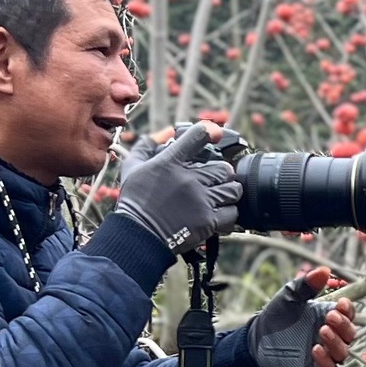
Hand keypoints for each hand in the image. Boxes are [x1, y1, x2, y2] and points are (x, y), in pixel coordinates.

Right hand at [111, 122, 241, 252]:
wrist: (136, 235)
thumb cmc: (134, 202)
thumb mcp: (132, 167)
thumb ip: (147, 145)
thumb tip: (167, 132)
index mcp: (171, 162)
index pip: (198, 136)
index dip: (211, 132)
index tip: (214, 134)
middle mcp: (189, 179)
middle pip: (224, 168)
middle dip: (223, 173)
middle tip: (216, 179)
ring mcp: (200, 200)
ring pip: (232, 190)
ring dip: (229, 192)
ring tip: (220, 197)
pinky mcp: (207, 221)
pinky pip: (232, 213)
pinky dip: (229, 213)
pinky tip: (219, 214)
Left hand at [248, 266, 357, 366]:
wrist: (258, 340)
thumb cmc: (277, 316)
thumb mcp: (290, 296)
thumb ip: (306, 284)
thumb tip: (323, 270)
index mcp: (328, 316)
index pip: (348, 314)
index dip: (348, 309)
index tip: (341, 303)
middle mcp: (331, 335)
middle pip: (350, 333)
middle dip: (343, 324)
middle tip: (329, 316)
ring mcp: (325, 353)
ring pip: (343, 352)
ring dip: (336, 341)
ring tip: (322, 330)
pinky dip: (326, 360)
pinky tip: (315, 349)